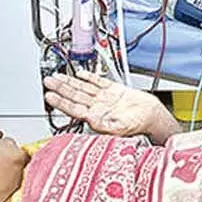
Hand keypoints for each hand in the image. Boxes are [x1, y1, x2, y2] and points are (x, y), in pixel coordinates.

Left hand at [43, 71, 177, 142]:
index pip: (74, 108)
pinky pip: (98, 81)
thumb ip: (105, 125)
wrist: (153, 116)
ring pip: (83, 88)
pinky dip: (89, 76)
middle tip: (47, 82)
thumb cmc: (139, 125)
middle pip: (74, 96)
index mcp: (97, 117)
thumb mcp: (121, 128)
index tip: (50, 96)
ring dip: (69, 82)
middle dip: (60, 88)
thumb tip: (91, 121)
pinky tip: (79, 73)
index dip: (61, 102)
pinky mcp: (113, 90)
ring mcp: (104, 98)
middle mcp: (98, 107)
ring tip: (56, 77)